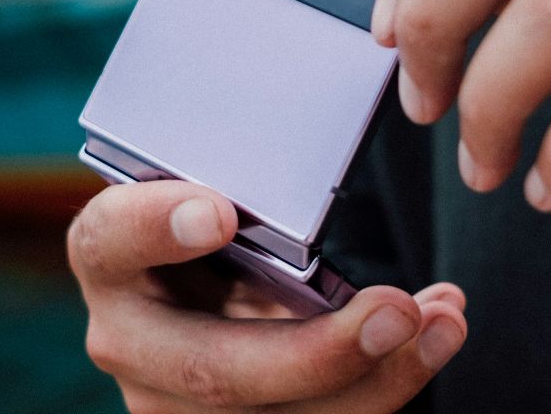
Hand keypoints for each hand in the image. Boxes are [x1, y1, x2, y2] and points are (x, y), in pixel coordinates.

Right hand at [68, 179, 467, 411]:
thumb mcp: (215, 190)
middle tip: (395, 308)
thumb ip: (244, 185)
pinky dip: (387, 384)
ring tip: (441, 322)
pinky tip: (435, 338)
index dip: (158, 227)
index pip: (110, 240)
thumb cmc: (222, 217)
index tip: (221, 213)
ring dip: (376, 379)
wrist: (211, 284)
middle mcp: (129, 342)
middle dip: (315, 353)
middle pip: (210, 370)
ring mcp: (172, 404)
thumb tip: (315, 161)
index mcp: (109, 256)